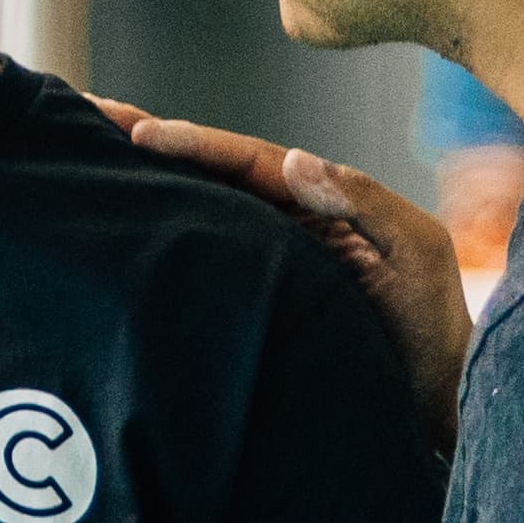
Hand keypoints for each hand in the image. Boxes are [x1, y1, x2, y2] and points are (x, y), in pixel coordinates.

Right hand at [97, 97, 470, 437]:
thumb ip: (364, 200)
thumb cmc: (433, 330)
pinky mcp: (257, 307)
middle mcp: (289, 226)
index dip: (195, 144)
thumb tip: (290, 157)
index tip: (141, 133)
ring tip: (89, 160)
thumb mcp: (415, 252)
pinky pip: (205, 263)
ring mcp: (270, 264)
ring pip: (201, 213)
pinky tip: (124, 232)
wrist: (434, 405)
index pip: (248, 162)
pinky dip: (166, 238)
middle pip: (211, 177)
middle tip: (91, 117)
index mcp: (321, 205)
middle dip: (155, 146)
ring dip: (150, 187)